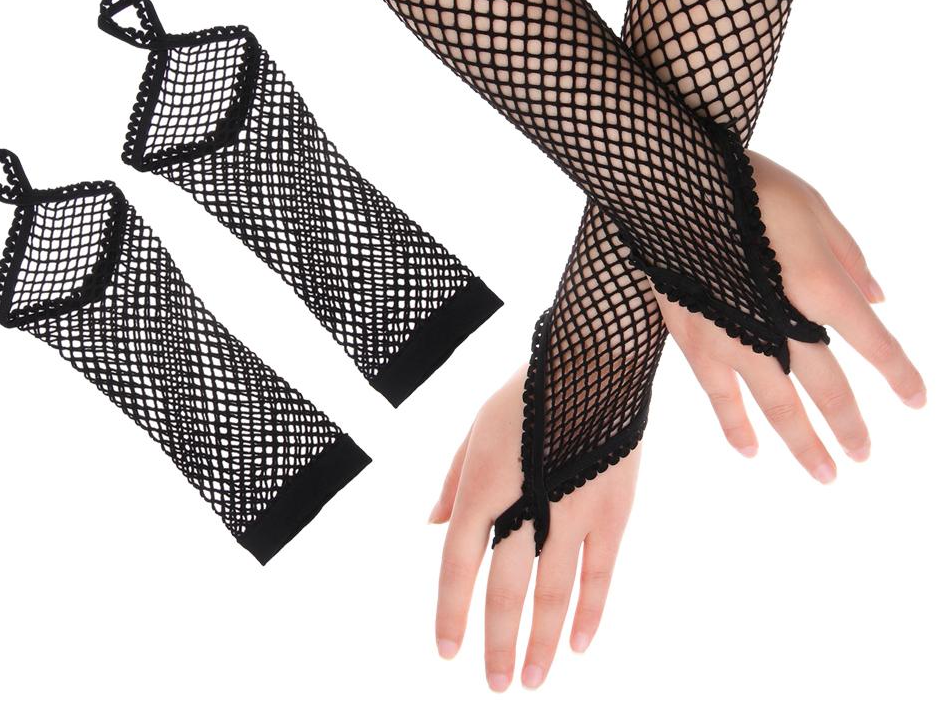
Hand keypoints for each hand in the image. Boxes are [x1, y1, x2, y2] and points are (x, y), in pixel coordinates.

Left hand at [430, 368, 640, 691]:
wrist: (591, 359)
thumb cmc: (527, 393)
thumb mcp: (476, 427)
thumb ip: (454, 480)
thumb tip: (432, 525)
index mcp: (484, 483)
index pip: (458, 563)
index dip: (451, 610)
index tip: (447, 651)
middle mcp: (526, 505)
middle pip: (505, 588)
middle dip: (496, 641)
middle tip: (494, 685)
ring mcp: (573, 510)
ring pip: (553, 592)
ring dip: (540, 641)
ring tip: (530, 680)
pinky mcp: (612, 510)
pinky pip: (600, 573)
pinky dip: (590, 612)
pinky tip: (578, 645)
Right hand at [659, 150, 925, 480]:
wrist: (667, 182)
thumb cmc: (744, 184)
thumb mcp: (811, 205)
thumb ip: (848, 256)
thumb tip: (879, 298)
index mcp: (818, 287)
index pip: (873, 344)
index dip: (900, 374)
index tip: (918, 402)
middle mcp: (781, 324)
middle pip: (827, 388)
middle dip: (850, 424)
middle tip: (863, 456)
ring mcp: (735, 338)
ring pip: (776, 405)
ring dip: (803, 442)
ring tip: (825, 474)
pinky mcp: (695, 338)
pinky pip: (719, 394)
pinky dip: (736, 424)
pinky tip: (751, 450)